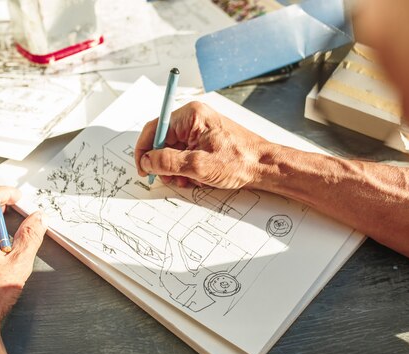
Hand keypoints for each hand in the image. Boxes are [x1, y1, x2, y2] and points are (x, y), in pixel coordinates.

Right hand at [134, 101, 276, 188]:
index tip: (143, 168)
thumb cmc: (240, 161)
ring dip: (176, 170)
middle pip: (163, 142)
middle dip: (164, 164)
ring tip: (189, 181)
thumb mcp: (198, 165)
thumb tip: (147, 161)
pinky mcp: (206, 142)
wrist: (265, 167)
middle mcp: (194, 119)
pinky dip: (187, 170)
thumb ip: (168, 162)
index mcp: (191, 116)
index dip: (144, 150)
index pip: (154, 128)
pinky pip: (186, 155)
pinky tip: (197, 179)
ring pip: (174, 152)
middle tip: (171, 180)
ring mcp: (200, 131)